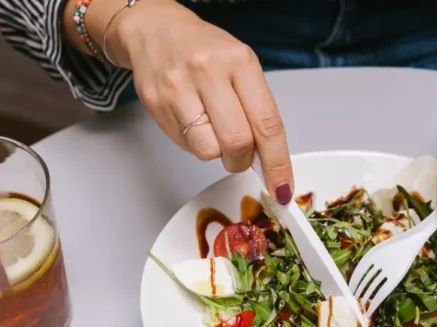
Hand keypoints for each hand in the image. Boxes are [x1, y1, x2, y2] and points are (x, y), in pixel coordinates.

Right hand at [109, 1, 293, 202]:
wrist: (155, 30)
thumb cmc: (204, 50)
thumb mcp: (240, 66)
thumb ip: (257, 108)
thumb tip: (268, 158)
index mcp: (239, 62)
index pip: (267, 124)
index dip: (277, 163)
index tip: (281, 186)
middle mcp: (208, 72)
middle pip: (237, 142)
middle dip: (242, 160)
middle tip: (240, 155)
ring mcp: (178, 89)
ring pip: (208, 150)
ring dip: (217, 153)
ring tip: (212, 129)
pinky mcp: (157, 105)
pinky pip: (186, 146)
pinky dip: (195, 143)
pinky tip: (192, 120)